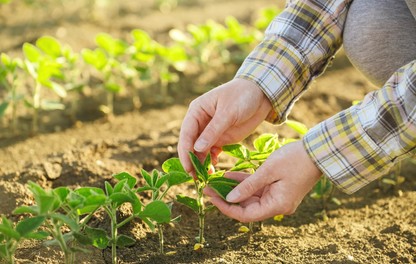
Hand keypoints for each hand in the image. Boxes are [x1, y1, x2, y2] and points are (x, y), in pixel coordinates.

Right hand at [178, 78, 271, 172]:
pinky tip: (214, 169)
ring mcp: (210, 132)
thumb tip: (196, 149)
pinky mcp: (220, 138)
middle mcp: (200, 122)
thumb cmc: (242, 96)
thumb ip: (213, 131)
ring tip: (205, 177)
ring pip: (200, 151)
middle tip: (195, 178)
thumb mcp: (228, 113)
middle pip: (190, 145)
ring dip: (201, 163)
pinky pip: (211, 153)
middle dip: (191, 161)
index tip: (188, 167)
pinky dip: (211, 161)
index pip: (186, 134)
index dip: (185, 151)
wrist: (261, 94)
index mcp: (197, 111)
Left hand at [205, 141, 321, 222]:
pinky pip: (257, 188)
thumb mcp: (268, 171)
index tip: (211, 198)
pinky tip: (228, 176)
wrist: (318, 151)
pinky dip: (244, 183)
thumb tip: (229, 198)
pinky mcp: (277, 187)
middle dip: (227, 198)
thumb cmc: (295, 159)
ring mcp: (277, 196)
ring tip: (214, 182)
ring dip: (234, 190)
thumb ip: (248, 185)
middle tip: (208, 188)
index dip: (227, 208)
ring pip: (250, 197)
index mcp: (277, 205)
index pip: (246, 215)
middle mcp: (277, 205)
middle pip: (247, 207)